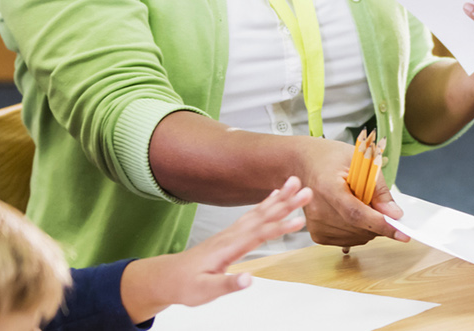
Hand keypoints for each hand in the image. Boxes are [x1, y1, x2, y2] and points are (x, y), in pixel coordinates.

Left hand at [119, 176, 312, 321]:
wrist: (167, 277)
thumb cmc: (185, 284)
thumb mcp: (205, 291)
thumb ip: (227, 284)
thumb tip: (248, 280)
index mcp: (228, 248)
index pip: (258, 235)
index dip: (279, 228)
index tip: (299, 221)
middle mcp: (231, 235)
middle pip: (263, 217)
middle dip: (286, 204)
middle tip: (306, 191)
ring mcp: (231, 232)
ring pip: (259, 211)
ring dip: (279, 198)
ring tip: (296, 183)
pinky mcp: (232, 233)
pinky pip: (253, 214)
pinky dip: (266, 202)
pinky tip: (275, 195)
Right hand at [289, 136, 409, 248]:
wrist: (302, 164)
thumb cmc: (331, 158)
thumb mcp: (360, 161)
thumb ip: (378, 189)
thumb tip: (394, 214)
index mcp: (327, 187)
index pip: (356, 214)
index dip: (380, 224)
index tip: (402, 234)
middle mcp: (318, 210)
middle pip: (359, 229)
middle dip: (379, 222)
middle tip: (380, 204)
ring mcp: (316, 225)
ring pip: (357, 238)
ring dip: (369, 227)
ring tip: (360, 203)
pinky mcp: (317, 234)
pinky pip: (348, 240)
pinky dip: (359, 231)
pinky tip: (353, 213)